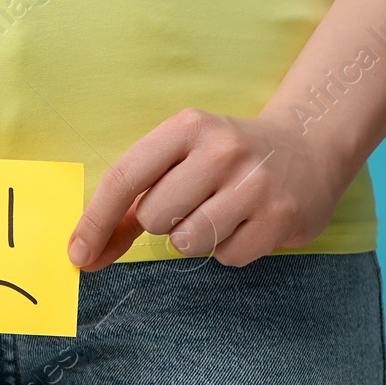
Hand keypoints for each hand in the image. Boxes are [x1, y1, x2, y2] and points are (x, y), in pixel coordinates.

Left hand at [66, 108, 347, 270]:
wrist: (307, 145)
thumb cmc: (225, 157)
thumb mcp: (181, 154)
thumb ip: (134, 197)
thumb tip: (87, 250)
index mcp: (187, 127)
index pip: (126, 177)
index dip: (95, 220)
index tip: (78, 255)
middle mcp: (222, 150)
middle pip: (155, 217)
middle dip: (163, 221)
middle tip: (193, 201)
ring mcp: (255, 184)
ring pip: (188, 242)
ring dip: (194, 238)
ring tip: (221, 211)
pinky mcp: (281, 217)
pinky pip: (227, 258)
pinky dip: (230, 248)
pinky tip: (248, 221)